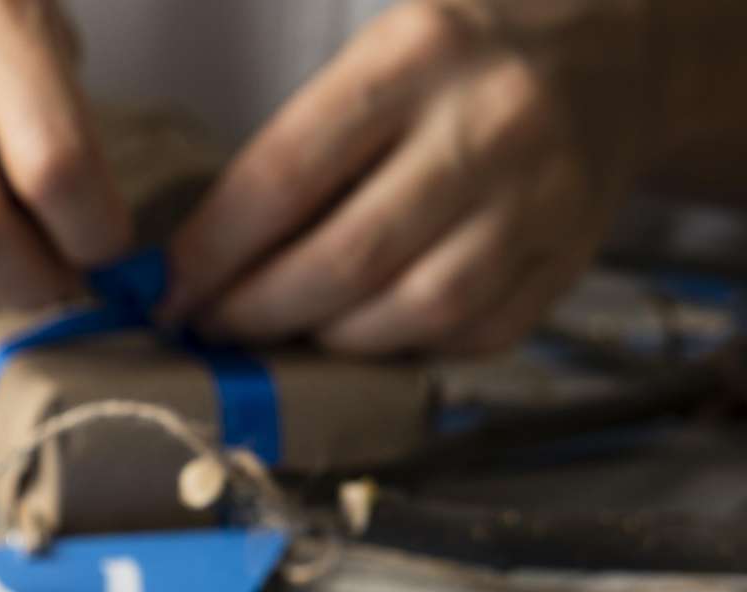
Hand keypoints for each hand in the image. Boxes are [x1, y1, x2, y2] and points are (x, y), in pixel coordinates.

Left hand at [165, 0, 654, 353]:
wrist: (617, 48)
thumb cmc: (459, 57)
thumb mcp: (377, 54)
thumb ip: (300, 145)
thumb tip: (201, 259)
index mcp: (417, 54)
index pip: (288, 173)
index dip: (215, 249)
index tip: (167, 290)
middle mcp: (487, 125)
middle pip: (349, 256)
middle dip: (259, 310)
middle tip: (210, 329)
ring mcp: (541, 196)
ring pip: (416, 309)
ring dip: (329, 341)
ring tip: (279, 338)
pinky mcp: (573, 255)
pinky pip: (476, 334)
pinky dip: (407, 350)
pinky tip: (364, 337)